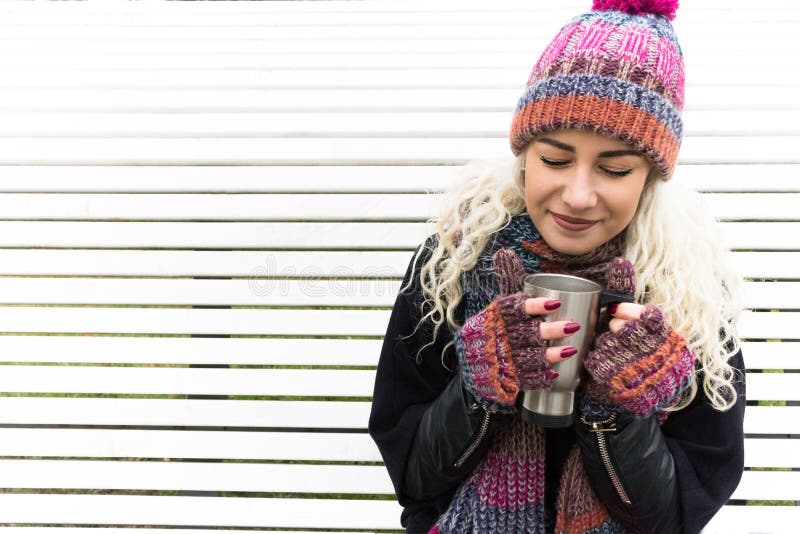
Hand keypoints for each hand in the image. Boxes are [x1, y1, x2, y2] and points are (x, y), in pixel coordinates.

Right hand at [456, 248, 581, 407]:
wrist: (471, 364)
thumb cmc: (490, 329)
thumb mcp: (496, 306)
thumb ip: (506, 281)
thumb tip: (505, 253)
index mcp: (493, 317)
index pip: (513, 309)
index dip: (534, 306)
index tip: (555, 303)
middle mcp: (495, 338)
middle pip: (524, 334)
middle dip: (549, 331)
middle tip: (572, 326)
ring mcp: (500, 362)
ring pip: (527, 358)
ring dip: (550, 355)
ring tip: (571, 350)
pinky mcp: (505, 380)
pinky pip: (523, 379)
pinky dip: (539, 377)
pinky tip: (554, 374)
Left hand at [583, 258, 695, 414]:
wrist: (649, 391)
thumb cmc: (641, 347)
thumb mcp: (641, 320)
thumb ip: (627, 291)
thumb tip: (620, 262)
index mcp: (667, 336)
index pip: (646, 317)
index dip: (628, 313)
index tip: (616, 313)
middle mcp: (657, 354)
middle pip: (622, 330)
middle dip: (614, 329)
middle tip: (616, 334)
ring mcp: (639, 372)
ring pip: (608, 345)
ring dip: (605, 345)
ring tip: (614, 350)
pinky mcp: (621, 386)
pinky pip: (598, 362)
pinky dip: (596, 360)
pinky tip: (604, 363)